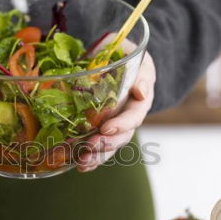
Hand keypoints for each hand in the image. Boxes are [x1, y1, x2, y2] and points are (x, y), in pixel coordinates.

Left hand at [77, 39, 155, 172]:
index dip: (121, 125)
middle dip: (106, 144)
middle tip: (89, 147)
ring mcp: (116, 126)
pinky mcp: (102, 131)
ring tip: (82, 163)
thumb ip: (139, 72)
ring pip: (110, 147)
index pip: (134, 116)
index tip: (105, 128)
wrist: (114, 58)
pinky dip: (91, 159)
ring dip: (97, 156)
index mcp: (140, 100)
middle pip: (122, 137)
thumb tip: (140, 92)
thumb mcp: (134, 56)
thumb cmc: (123, 54)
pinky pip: (99, 149)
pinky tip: (80, 166)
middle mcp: (129, 117)